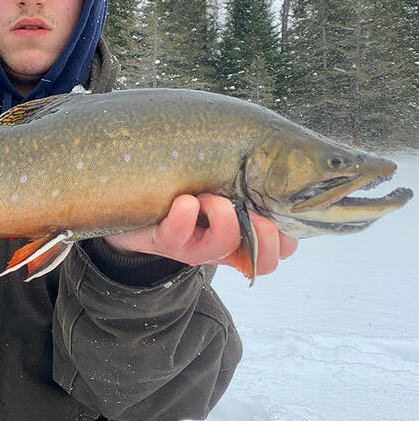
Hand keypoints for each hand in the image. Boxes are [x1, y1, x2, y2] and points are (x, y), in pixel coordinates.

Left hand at [104, 193, 296, 277]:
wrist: (131, 211)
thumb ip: (248, 181)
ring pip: (224, 244)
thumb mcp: (222, 188)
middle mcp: (222, 249)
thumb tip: (276, 158)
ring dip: (222, 213)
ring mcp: (194, 249)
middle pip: (265, 262)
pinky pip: (178, 234)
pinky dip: (184, 214)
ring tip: (207, 196)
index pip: (284, 249)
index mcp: (242, 237)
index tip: (279, 206)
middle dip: (266, 232)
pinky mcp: (164, 242)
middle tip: (251, 208)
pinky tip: (184, 200)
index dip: (290, 234)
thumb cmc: (183, 195)